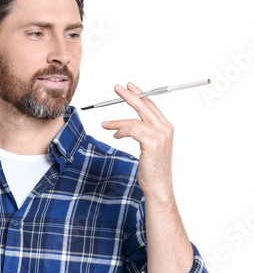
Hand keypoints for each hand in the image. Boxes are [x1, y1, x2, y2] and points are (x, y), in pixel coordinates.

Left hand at [101, 82, 174, 199]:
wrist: (159, 186)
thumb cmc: (154, 169)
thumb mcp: (150, 147)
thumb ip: (144, 133)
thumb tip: (129, 126)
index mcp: (166, 127)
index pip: (152, 105)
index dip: (140, 94)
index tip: (130, 87)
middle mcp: (165, 128)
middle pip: (144, 105)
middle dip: (129, 95)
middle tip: (117, 88)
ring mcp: (160, 135)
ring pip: (134, 119)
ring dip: (117, 121)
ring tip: (105, 123)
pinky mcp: (152, 142)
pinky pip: (131, 129)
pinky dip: (120, 130)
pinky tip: (114, 134)